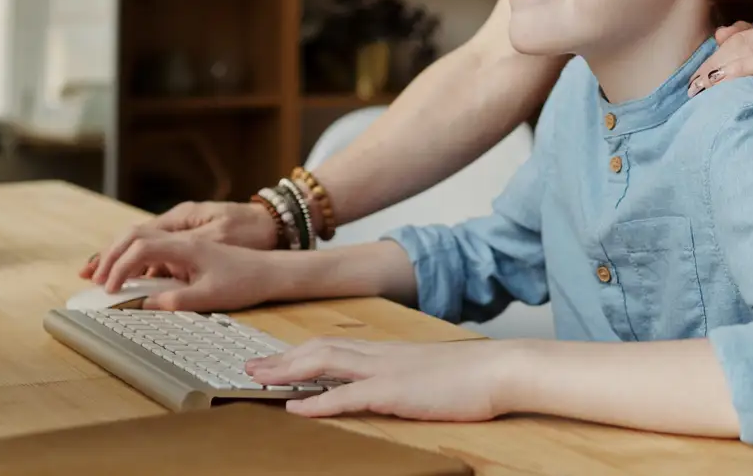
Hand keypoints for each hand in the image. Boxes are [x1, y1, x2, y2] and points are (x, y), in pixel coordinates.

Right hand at [80, 200, 277, 282]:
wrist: (271, 269)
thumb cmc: (244, 280)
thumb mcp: (211, 295)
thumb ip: (176, 300)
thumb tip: (144, 306)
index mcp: (186, 244)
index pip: (140, 248)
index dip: (119, 267)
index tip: (109, 290)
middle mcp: (182, 235)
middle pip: (134, 235)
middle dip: (108, 255)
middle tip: (88, 277)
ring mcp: (184, 238)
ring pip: (141, 238)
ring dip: (118, 255)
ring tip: (97, 274)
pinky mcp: (187, 247)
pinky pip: (153, 247)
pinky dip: (134, 259)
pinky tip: (126, 275)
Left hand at [247, 338, 519, 420]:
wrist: (501, 369)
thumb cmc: (474, 375)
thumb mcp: (431, 372)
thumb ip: (406, 375)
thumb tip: (389, 385)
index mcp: (388, 351)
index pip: (334, 344)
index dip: (300, 351)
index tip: (275, 358)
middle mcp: (380, 354)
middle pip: (319, 349)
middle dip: (282, 358)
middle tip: (251, 367)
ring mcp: (386, 371)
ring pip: (325, 363)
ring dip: (288, 371)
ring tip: (259, 379)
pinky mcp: (395, 391)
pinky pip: (348, 395)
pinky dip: (317, 402)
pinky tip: (295, 408)